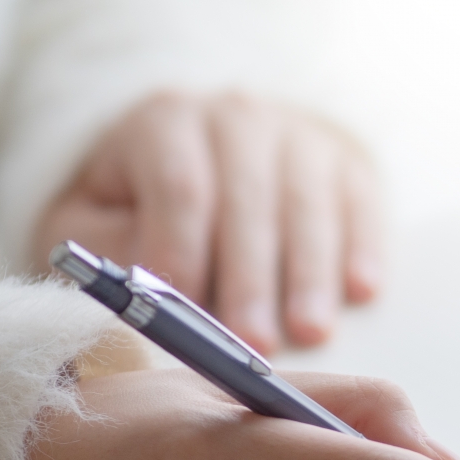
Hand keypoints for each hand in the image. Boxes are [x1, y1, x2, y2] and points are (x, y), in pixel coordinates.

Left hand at [33, 93, 381, 355]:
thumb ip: (110, 248)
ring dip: (310, 274)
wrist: (208, 149)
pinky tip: (360, 291)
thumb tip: (152, 287)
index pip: (180, 186)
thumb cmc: (142, 203)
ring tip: (310, 332)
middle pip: (247, 200)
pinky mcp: (348, 159)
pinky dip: (363, 247)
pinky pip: (360, 203)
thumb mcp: (96, 219)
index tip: (187, 313)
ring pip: (307, 205)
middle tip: (255, 343)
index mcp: (165, 121)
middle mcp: (237, 116)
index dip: (186, 250)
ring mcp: (300, 134)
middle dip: (250, 278)